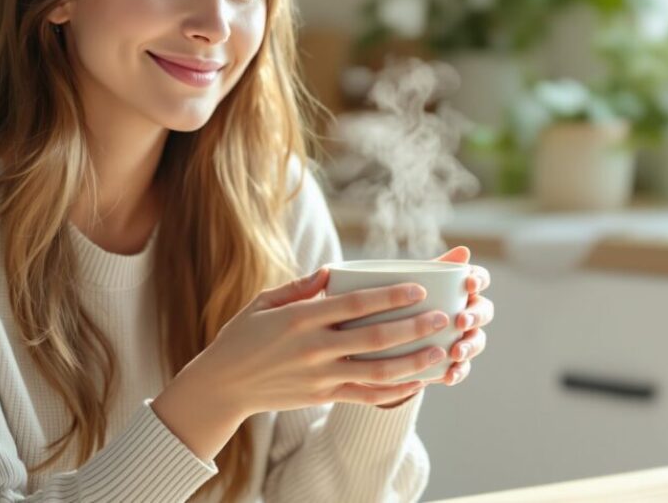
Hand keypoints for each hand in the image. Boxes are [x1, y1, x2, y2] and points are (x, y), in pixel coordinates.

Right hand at [188, 266, 449, 417]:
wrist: (223, 385)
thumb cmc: (244, 335)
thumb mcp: (264, 302)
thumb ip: (299, 287)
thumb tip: (331, 271)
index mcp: (301, 318)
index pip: (354, 304)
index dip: (389, 297)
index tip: (419, 288)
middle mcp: (314, 348)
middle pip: (373, 338)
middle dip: (412, 328)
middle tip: (443, 318)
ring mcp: (320, 376)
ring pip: (375, 372)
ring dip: (412, 363)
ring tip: (440, 352)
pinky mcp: (322, 397)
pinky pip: (364, 396)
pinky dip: (393, 390)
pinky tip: (417, 382)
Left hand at [375, 246, 491, 406]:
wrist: (382, 335)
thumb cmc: (402, 299)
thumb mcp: (411, 281)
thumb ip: (434, 267)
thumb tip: (464, 250)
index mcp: (461, 288)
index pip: (480, 279)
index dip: (479, 280)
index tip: (468, 284)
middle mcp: (467, 311)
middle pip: (484, 310)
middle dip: (476, 316)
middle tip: (461, 320)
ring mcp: (462, 337)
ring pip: (477, 340)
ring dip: (470, 346)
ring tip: (456, 352)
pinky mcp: (451, 361)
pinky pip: (462, 368)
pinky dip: (457, 372)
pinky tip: (448, 376)